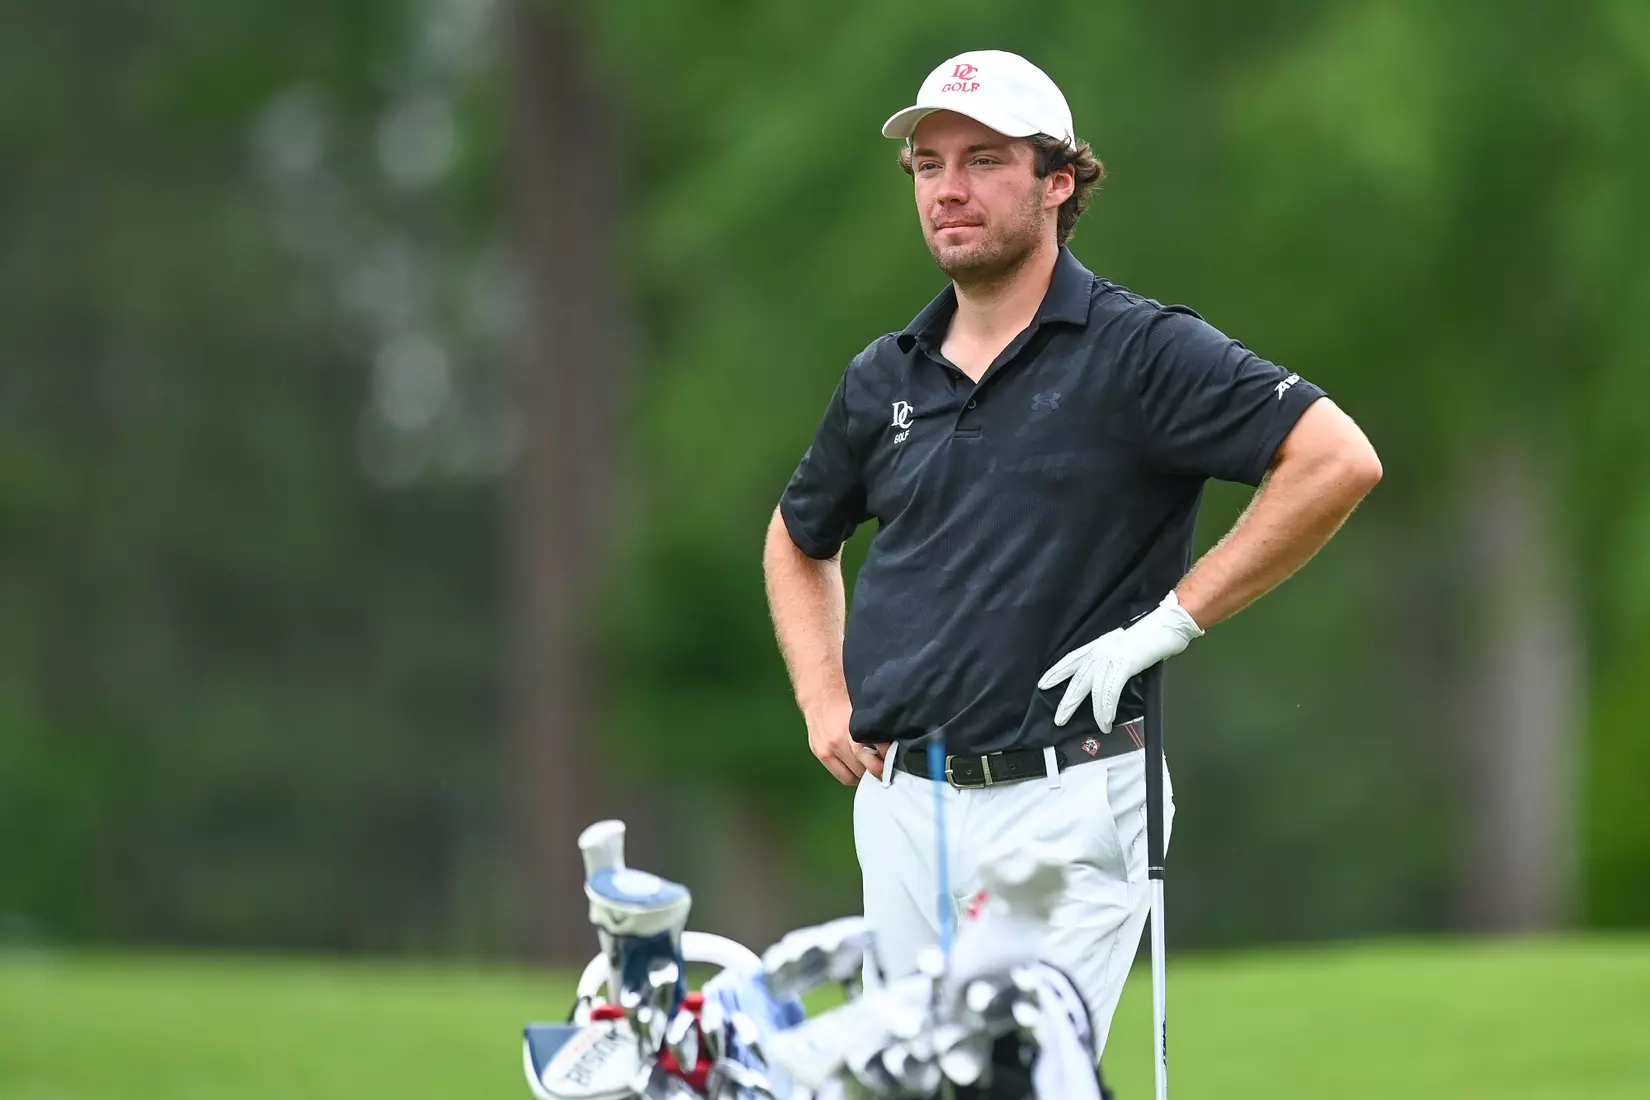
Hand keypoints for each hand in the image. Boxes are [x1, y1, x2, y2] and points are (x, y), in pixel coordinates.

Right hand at [806, 697, 888, 784]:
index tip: (893, 761)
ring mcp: (828, 750)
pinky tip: (856, 770)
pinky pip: (841, 776)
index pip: (876, 751)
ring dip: (863, 775)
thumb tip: (889, 748)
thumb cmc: (843, 702)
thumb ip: (875, 730)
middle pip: (865, 768)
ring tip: (869, 769)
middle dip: (876, 770)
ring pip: (853, 776)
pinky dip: (851, 777)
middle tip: (884, 769)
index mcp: (853, 728)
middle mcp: (839, 741)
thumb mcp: (862, 713)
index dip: (887, 759)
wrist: (819, 697)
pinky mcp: (821, 755)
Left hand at [1037, 591, 1203, 731]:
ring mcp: (1111, 656)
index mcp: (1100, 645)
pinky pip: (1110, 691)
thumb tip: (1110, 677)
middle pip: (1078, 678)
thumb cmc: (1152, 636)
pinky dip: (1106, 708)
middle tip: (1059, 719)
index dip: (1057, 672)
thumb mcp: (1125, 647)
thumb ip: (1114, 660)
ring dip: (1091, 711)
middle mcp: (1101, 650)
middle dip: (1067, 700)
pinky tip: (1106, 721)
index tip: (1044, 683)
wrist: (1168, 624)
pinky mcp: (1124, 664)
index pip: (1072, 659)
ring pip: (1092, 688)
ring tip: (1093, 726)